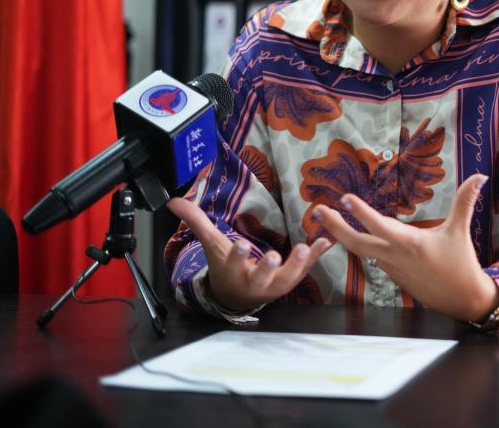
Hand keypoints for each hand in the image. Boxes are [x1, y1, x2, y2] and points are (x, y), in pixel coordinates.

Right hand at [167, 196, 330, 312]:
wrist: (236, 297)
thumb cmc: (224, 267)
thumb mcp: (210, 245)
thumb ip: (196, 222)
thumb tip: (173, 201)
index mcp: (231, 272)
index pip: (231, 264)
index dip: (235, 256)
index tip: (239, 244)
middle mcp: (253, 282)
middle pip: (260, 278)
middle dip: (266, 268)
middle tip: (272, 257)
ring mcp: (273, 285)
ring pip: (286, 279)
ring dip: (297, 264)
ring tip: (305, 248)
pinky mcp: (290, 281)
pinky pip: (305, 270)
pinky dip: (316, 257)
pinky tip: (325, 242)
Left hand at [314, 174, 498, 321]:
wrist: (463, 300)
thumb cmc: (461, 264)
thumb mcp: (460, 231)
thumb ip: (464, 201)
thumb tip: (479, 175)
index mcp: (409, 243)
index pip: (379, 225)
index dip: (361, 212)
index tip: (344, 199)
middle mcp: (395, 256)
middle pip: (357, 243)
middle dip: (335, 227)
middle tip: (317, 211)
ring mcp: (391, 268)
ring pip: (361, 251)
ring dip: (342, 236)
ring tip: (327, 220)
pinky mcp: (393, 276)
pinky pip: (372, 259)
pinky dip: (360, 247)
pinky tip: (351, 237)